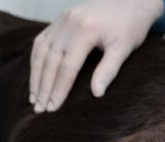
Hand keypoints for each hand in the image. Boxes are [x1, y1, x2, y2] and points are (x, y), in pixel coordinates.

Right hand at [29, 0, 163, 112]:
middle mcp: (69, 22)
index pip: (68, 66)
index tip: (53, 108)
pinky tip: (35, 77)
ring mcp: (62, 19)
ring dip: (36, 76)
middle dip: (44, 86)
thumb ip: (109, 70)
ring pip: (42, 51)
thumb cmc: (130, 28)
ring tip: (34, 98)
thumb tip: (96, 94)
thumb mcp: (124, 49)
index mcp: (86, 30)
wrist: (130, 2)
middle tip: (39, 109)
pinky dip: (36, 60)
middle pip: (50, 60)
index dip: (59, 89)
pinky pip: (42, 41)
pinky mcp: (60, 20)